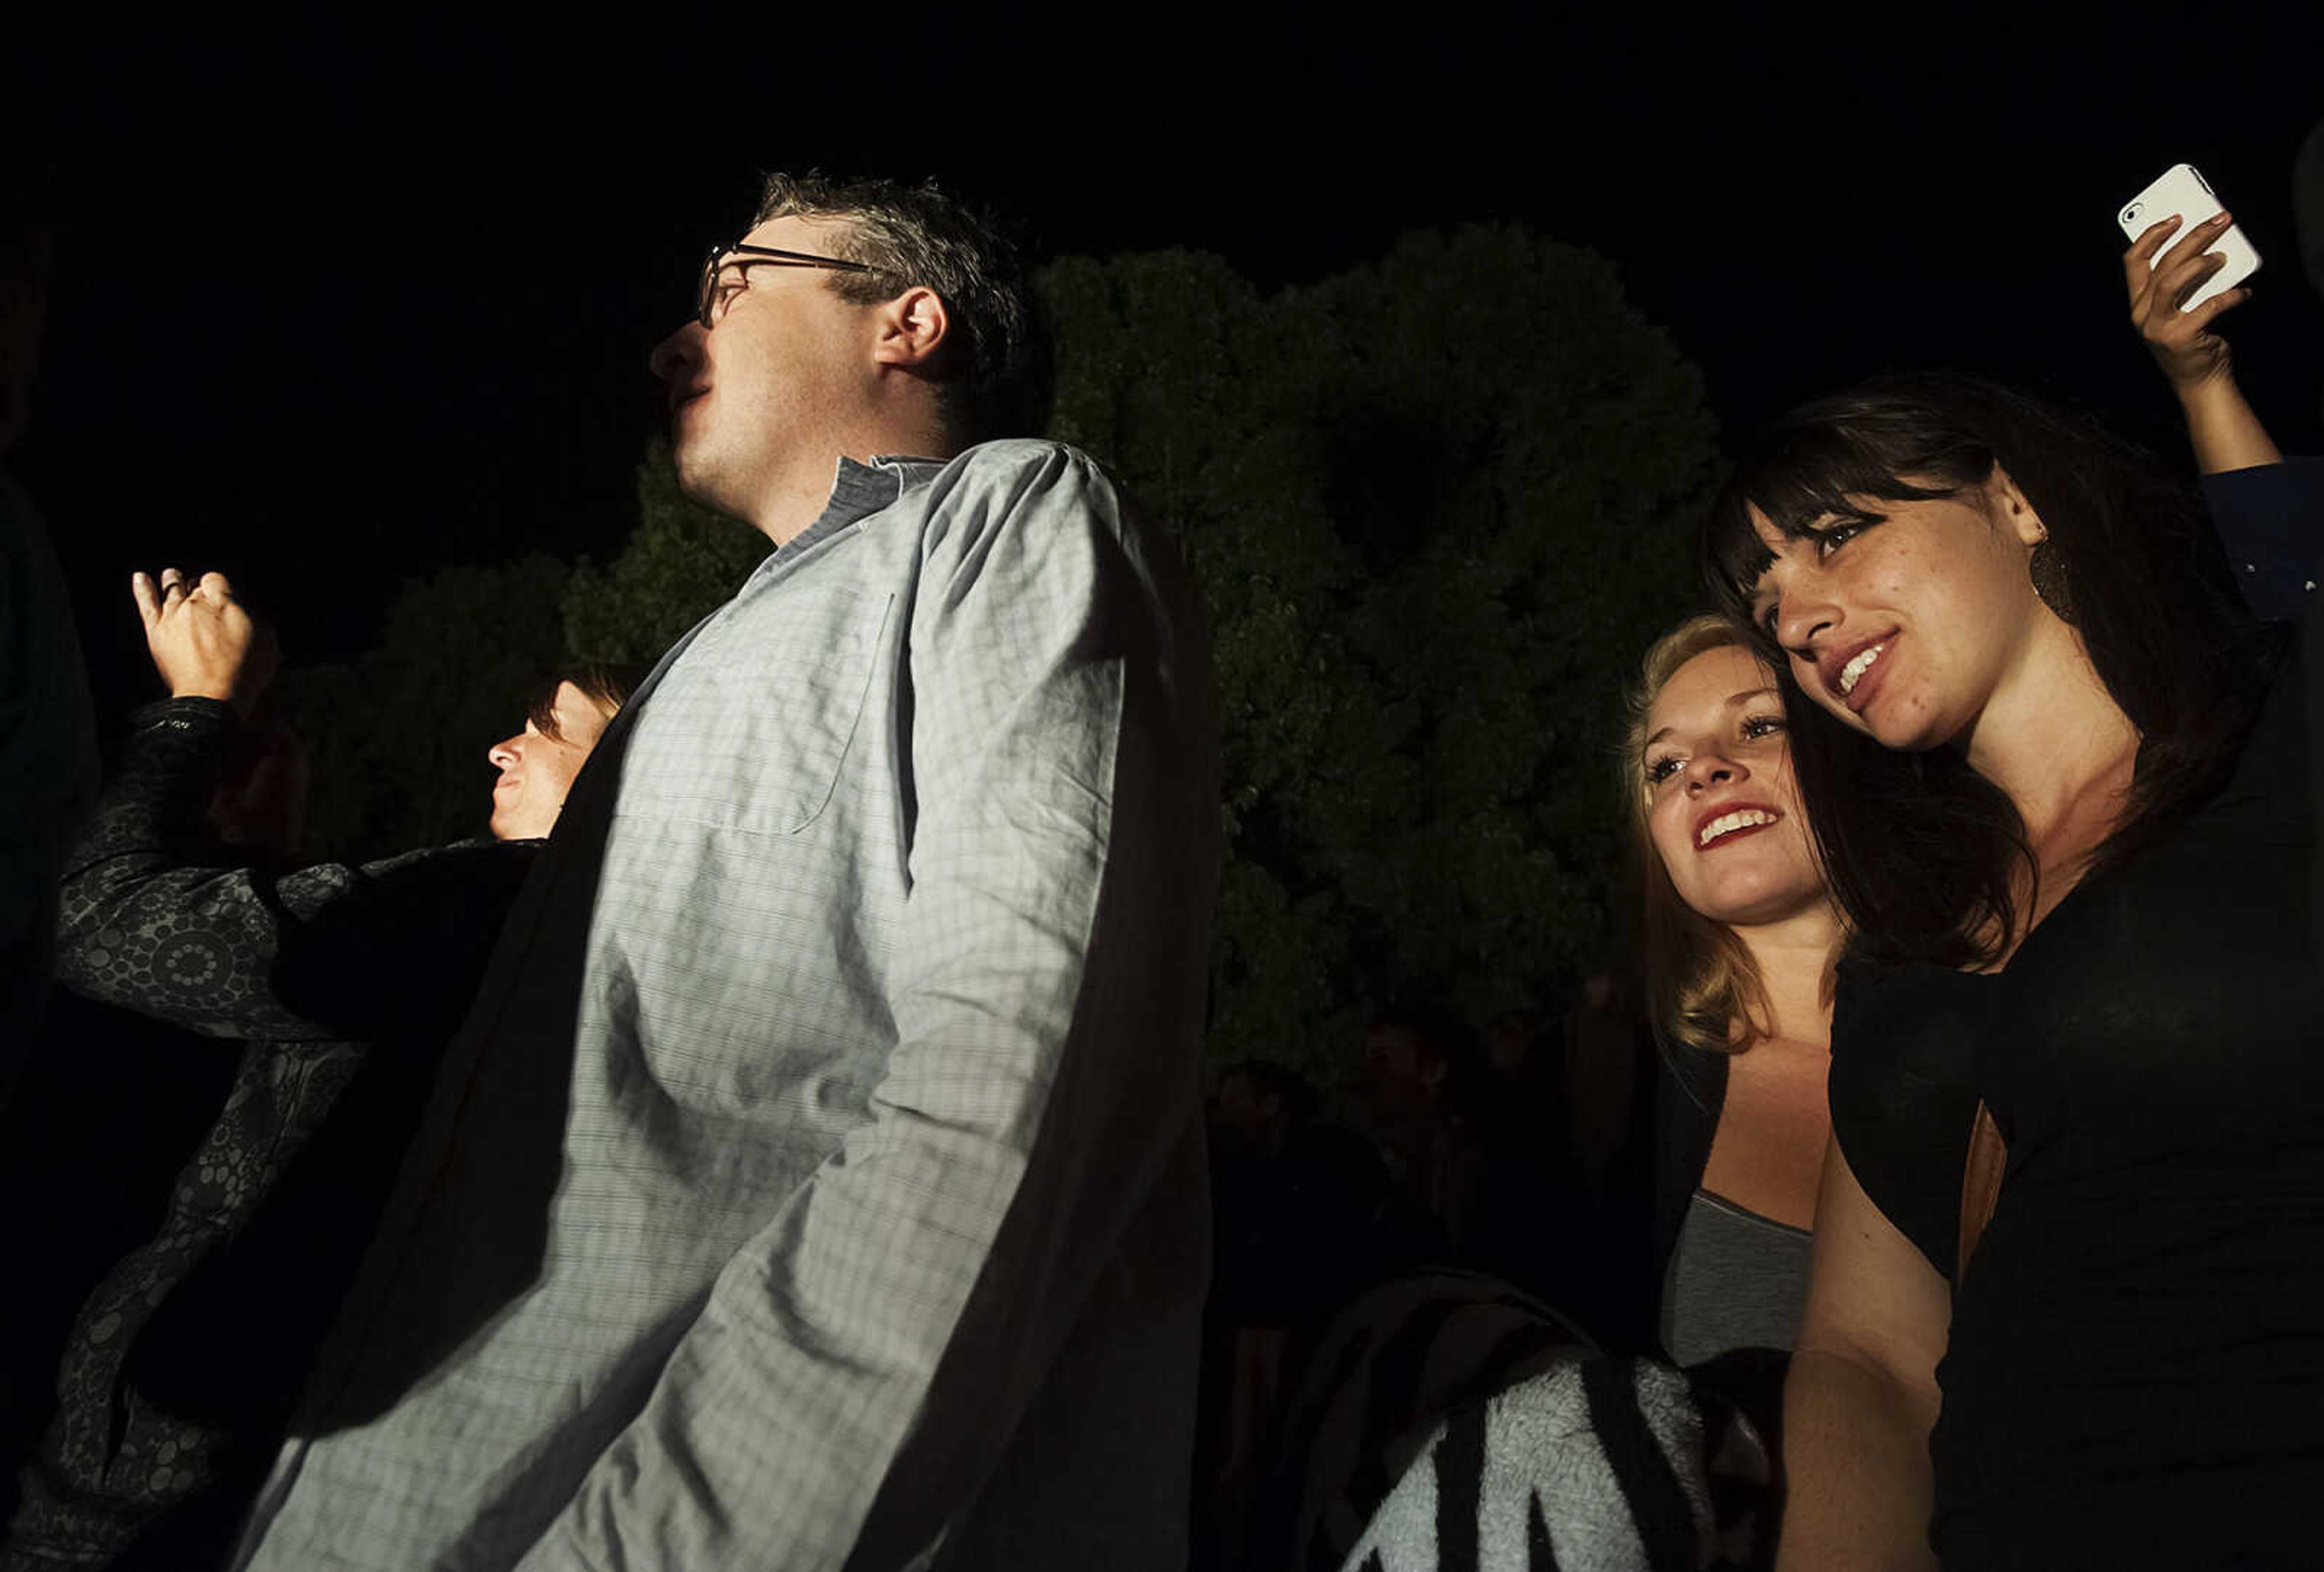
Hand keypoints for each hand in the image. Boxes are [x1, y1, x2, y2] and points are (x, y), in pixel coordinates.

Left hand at [131, 567, 277, 715]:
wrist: (213, 697)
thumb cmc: (243, 673)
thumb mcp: (266, 643)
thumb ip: (259, 619)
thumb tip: (253, 610)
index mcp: (224, 602)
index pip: (216, 579)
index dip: (218, 585)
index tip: (222, 594)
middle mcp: (196, 603)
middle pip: (194, 584)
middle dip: (198, 588)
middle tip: (201, 594)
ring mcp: (174, 615)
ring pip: (171, 587)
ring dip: (173, 580)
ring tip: (172, 576)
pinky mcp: (157, 630)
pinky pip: (147, 603)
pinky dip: (143, 588)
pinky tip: (140, 578)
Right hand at [2124, 211, 2251, 394]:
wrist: (2198, 379)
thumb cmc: (2189, 339)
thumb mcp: (2176, 309)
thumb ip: (2180, 283)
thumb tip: (2205, 248)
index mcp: (2137, 303)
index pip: (2134, 261)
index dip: (2153, 235)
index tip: (2176, 218)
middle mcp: (2141, 314)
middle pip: (2162, 265)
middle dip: (2192, 237)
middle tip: (2218, 222)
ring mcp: (2157, 327)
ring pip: (2173, 281)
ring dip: (2202, 262)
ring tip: (2223, 256)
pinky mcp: (2180, 337)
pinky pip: (2209, 306)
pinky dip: (2231, 296)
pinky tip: (2244, 292)